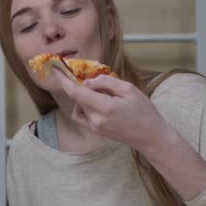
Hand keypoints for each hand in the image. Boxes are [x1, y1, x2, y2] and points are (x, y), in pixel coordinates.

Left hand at [53, 69, 167, 151]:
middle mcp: (95, 119)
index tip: (56, 70)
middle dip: (82, 86)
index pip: (76, 92)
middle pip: (78, 98)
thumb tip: (88, 82)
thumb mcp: (128, 89)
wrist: (150, 136)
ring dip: (86, 97)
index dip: (63, 80)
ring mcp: (94, 127)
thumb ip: (106, 83)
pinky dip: (85, 107)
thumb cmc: (143, 110)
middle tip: (99, 83)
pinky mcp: (95, 131)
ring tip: (106, 96)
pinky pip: (82, 115)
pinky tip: (99, 104)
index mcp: (104, 107)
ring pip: (79, 106)